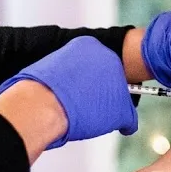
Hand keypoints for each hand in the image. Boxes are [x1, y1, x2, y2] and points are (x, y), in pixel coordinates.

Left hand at [0, 36, 137, 149]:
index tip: (114, 107)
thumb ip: (129, 114)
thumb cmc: (80, 108)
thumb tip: (128, 122)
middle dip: (97, 92)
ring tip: (76, 112)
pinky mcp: (41, 66)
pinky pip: (57, 81)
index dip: (117, 95)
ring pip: (76, 78)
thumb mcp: (120, 115)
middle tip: (95, 111)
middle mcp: (83, 49)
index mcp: (106, 52)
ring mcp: (61, 55)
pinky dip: (59, 93)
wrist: (43, 109)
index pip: (118, 74)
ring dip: (78, 93)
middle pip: (96, 73)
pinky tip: (61, 108)